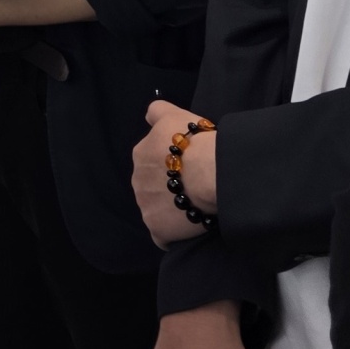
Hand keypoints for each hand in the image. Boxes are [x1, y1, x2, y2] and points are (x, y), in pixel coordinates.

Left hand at [134, 100, 218, 246]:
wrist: (212, 171)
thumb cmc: (196, 142)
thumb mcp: (175, 115)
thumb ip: (157, 112)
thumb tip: (149, 115)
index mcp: (141, 155)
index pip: (152, 164)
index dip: (170, 168)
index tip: (189, 170)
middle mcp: (137, 181)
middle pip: (152, 188)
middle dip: (169, 189)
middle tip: (195, 188)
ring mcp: (145, 206)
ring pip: (157, 211)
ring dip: (172, 211)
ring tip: (196, 207)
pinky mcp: (157, 228)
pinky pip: (162, 236)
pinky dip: (172, 234)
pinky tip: (188, 229)